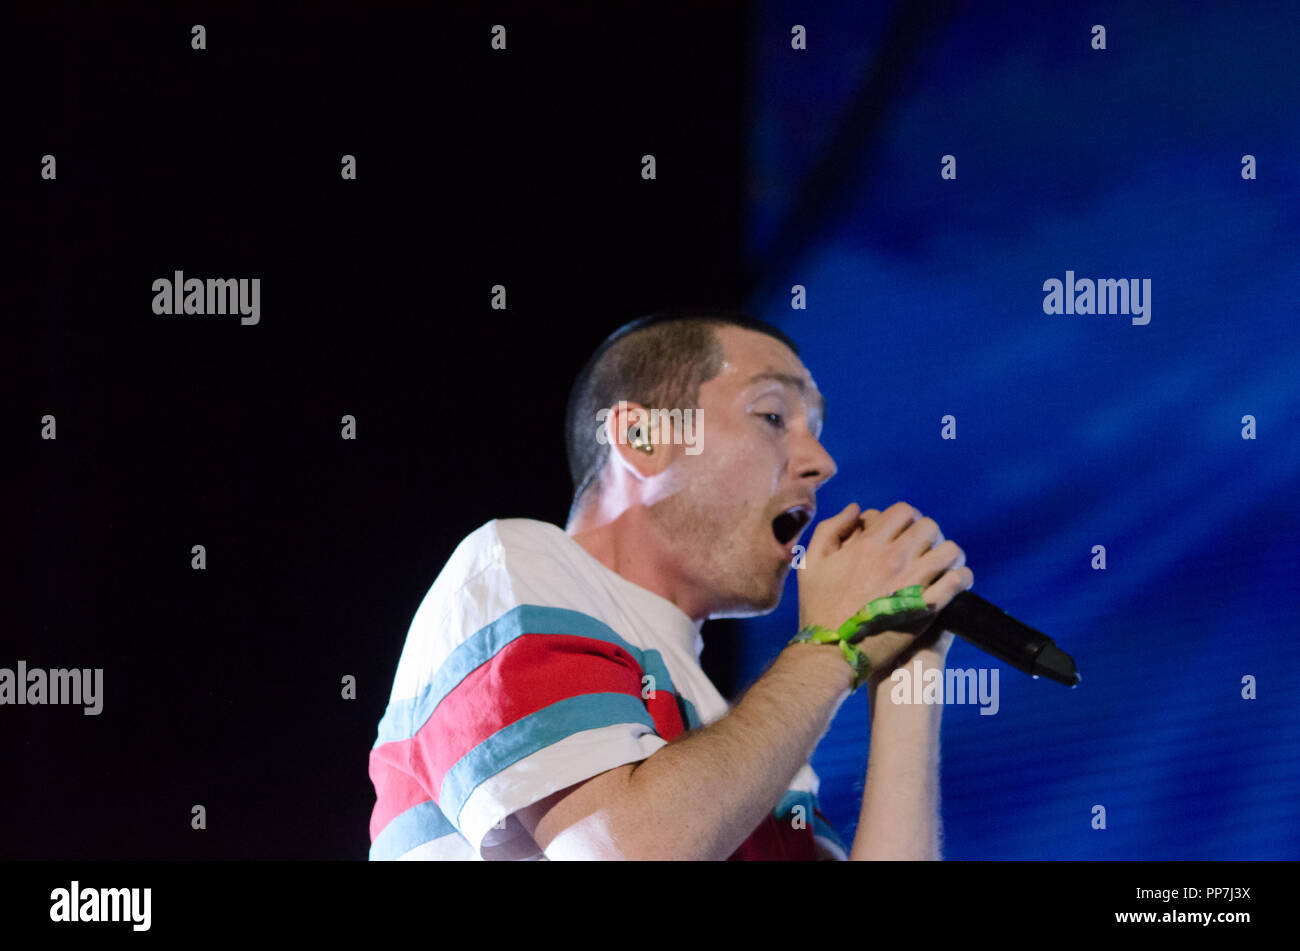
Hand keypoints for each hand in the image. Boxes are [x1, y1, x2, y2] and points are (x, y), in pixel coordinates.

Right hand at [797, 501, 971, 678]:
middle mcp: (893, 558)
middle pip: (930, 526)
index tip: (904, 532)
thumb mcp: (811, 562)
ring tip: (943, 565)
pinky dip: (961, 577)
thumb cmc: (818, 608)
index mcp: (868, 544)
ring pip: (949, 550)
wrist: (831, 652)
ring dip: (949, 554)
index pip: (903, 512)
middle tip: (924, 549)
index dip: (907, 518)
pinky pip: (958, 581)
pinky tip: (954, 582)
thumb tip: (856, 509)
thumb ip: (831, 528)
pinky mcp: (926, 608)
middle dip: (929, 534)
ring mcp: (912, 582)